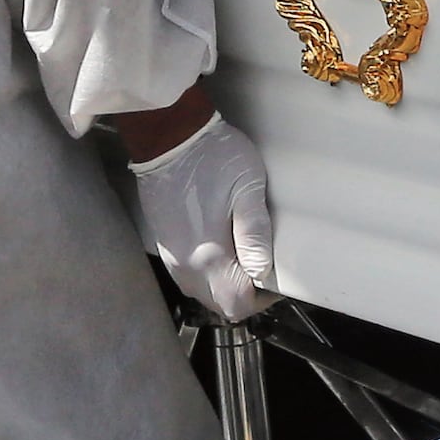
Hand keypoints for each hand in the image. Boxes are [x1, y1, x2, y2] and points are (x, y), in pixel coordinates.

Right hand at [128, 114, 278, 322]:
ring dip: (224, 285)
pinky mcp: (164, 243)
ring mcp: (171, 255)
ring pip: (202, 292)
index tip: (274, 280)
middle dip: (243, 295)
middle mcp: (185, 265)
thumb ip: (255, 233)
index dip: (261, 299)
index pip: (236, 303)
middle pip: (218, 303)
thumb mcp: (246, 188)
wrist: (168, 136)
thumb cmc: (211, 156)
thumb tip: (263, 271)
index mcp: (207, 256)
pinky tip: (221, 250)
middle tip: (261, 269)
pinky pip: (188, 276)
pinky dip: (207, 274)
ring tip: (243, 258)